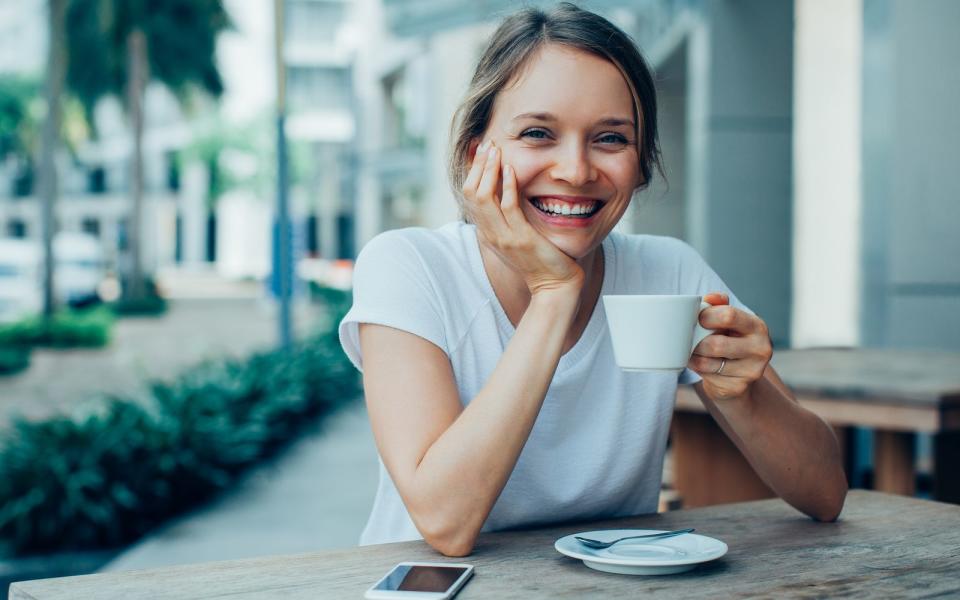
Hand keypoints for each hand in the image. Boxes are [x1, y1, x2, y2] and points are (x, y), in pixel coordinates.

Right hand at [462, 140, 583, 295]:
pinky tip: (511, 169)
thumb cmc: (540, 259)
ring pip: (484, 197)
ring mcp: (503, 237)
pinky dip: (508, 185)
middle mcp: (490, 234)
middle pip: (471, 193)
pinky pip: (508, 207)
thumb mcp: (516, 235)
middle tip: (488, 144)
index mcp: (486, 232)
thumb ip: (507, 216)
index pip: (468, 196)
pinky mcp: (521, 239)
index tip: (481, 151)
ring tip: (496, 151)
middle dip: (478, 165)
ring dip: (489, 170)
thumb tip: (505, 191)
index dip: (472, 171)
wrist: (554, 285)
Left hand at [688, 292, 772, 400]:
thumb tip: (710, 298)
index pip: (729, 315)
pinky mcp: (738, 388)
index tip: (697, 319)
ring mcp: (751, 371)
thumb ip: (718, 305)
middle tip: (689, 338)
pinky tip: (699, 364)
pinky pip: (706, 377)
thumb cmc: (729, 340)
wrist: (740, 376)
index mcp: (757, 326)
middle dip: (696, 341)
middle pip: (715, 344)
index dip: (706, 316)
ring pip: (707, 362)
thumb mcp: (728, 320)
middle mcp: (760, 349)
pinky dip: (696, 369)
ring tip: (692, 350)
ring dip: (693, 356)